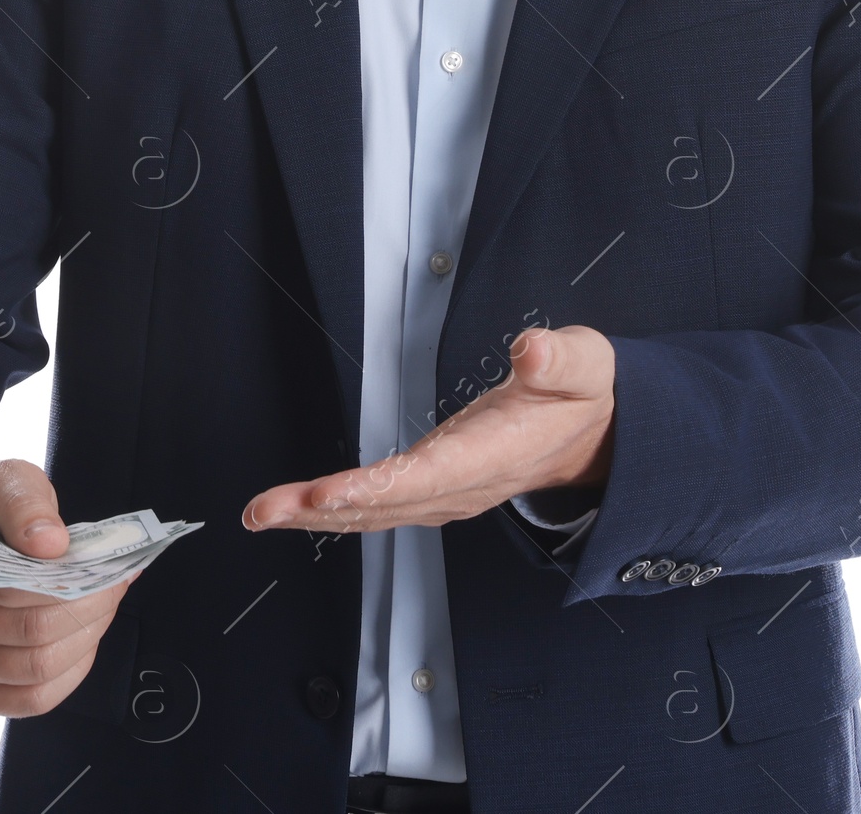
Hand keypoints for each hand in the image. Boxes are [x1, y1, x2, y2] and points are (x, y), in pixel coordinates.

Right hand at [0, 458, 130, 717]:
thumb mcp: (1, 480)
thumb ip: (24, 503)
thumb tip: (51, 544)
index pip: (13, 589)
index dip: (74, 579)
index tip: (112, 562)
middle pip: (29, 634)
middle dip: (88, 608)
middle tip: (117, 582)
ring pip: (33, 672)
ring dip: (85, 638)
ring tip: (104, 605)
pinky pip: (28, 701)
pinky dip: (69, 673)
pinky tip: (84, 639)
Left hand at [243, 324, 615, 534]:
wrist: (595, 433)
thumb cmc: (581, 394)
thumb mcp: (586, 365)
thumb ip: (561, 358)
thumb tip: (533, 347)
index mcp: (495, 453)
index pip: (428, 476)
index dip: (375, 487)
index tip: (326, 492)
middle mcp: (466, 483)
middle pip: (388, 503)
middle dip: (322, 507)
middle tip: (265, 510)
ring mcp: (450, 491)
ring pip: (378, 511)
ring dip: (318, 514)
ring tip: (265, 513)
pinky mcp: (438, 487)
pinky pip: (384, 505)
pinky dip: (340, 510)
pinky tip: (305, 508)